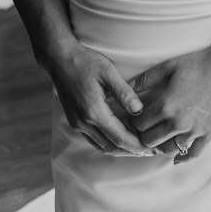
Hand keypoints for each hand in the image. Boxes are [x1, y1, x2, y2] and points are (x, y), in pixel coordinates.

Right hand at [48, 41, 151, 156]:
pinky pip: (94, 140)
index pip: (119, 138)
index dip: (136, 145)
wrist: (59, 59)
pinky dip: (108, 143)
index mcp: (94, 112)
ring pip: (101, 146)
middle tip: (149, 151)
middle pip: (111, 147)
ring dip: (119, 149)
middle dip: (130, 151)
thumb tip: (139, 111)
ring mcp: (77, 124)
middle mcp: (83, 123)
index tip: (151, 148)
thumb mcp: (108, 72)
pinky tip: (119, 138)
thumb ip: (124, 93)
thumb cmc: (85, 62)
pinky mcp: (75, 121)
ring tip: (137, 147)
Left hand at [129, 42, 210, 162]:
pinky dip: (182, 158)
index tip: (136, 118)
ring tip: (159, 138)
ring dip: (161, 145)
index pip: (140, 124)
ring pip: (168, 150)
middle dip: (145, 134)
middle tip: (146, 129)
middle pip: (150, 140)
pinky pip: (192, 154)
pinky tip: (176, 157)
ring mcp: (194, 130)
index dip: (135, 121)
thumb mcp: (169, 66)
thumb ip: (146, 78)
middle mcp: (178, 122)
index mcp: (165, 105)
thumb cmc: (198, 62)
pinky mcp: (208, 133)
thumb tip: (126, 87)